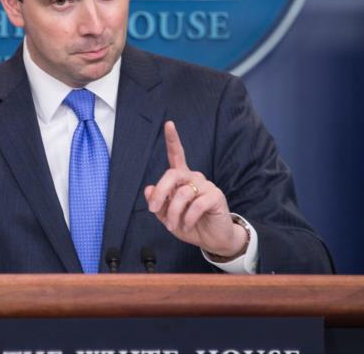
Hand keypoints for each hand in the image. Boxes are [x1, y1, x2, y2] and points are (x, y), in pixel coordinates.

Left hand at [144, 121, 247, 257]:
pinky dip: (188, 218)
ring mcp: (206, 186)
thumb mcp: (168, 217)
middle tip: (154, 210)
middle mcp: (194, 178)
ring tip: (174, 226)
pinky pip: (196, 205)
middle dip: (160, 192)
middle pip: (172, 174)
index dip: (172, 140)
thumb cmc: (190, 225)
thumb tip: (148, 189)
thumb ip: (158, 204)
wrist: (213, 239)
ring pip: (182, 194)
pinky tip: (188, 226)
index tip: (169, 124)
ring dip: (173, 213)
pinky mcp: (216, 196)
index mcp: (182, 179)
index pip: (177, 155)